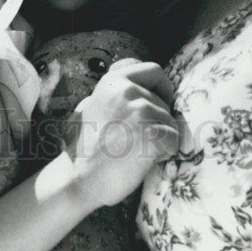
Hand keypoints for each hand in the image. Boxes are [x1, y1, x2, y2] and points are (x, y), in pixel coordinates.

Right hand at [65, 58, 178, 208]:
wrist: (78, 180)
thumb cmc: (85, 149)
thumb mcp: (90, 106)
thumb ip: (113, 93)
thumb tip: (138, 88)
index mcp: (113, 81)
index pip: (153, 70)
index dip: (162, 86)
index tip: (160, 101)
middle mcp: (128, 91)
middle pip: (164, 101)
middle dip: (159, 120)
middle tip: (139, 139)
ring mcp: (141, 111)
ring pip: (170, 122)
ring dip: (160, 139)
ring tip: (136, 152)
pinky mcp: (152, 134)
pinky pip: (173, 140)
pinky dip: (165, 153)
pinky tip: (143, 161)